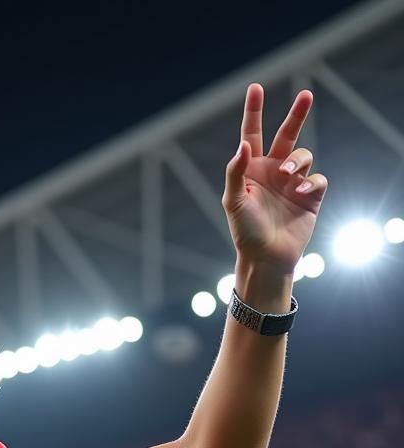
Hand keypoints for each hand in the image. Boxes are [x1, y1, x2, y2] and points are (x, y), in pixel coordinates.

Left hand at [223, 84, 327, 272]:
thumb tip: (244, 146)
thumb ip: (236, 172)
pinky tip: (301, 193)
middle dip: (297, 115)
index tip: (255, 87)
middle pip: (287, 135)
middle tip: (306, 95)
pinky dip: (311, 181)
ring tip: (287, 175)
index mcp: (251, 170)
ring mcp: (293, 182)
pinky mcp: (311, 195)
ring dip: (297, 161)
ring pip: (303, 155)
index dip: (254, 112)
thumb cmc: (245, 232)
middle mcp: (273, 171)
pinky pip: (317, 178)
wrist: (266, 257)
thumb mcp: (233, 202)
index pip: (252, 135)